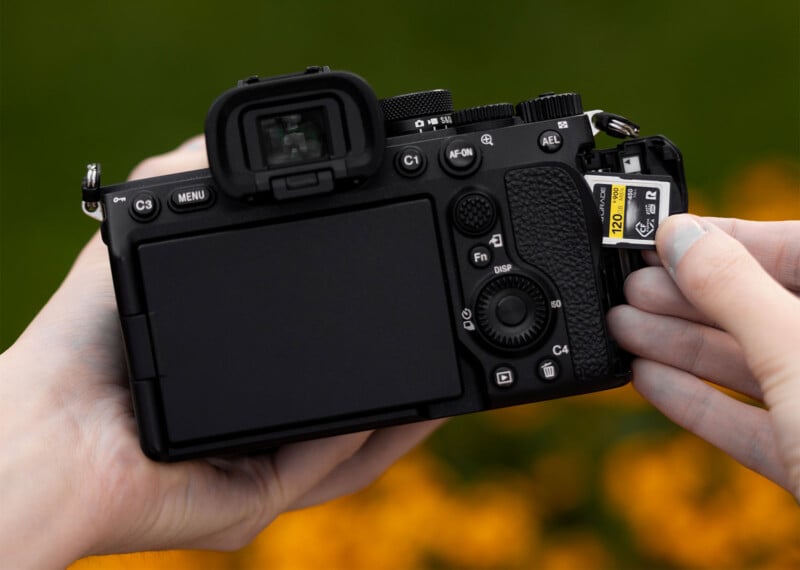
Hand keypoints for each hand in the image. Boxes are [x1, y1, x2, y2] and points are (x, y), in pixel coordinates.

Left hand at [0, 137, 442, 567]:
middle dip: (403, 391)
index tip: (399, 306)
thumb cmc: (90, 338)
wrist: (50, 424)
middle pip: (351, 416)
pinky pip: (323, 472)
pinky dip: (363, 441)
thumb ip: (189, 182)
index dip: (365, 342)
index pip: (321, 366)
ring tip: (447, 392)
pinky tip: (400, 413)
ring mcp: (260, 468)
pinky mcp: (253, 500)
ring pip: (355, 455)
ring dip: (404, 424)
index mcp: (243, 377)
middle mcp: (258, 427)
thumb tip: (232, 141)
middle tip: (446, 354)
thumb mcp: (148, 238)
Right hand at [608, 215, 799, 499]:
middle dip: (688, 296)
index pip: (793, 246)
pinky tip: (648, 381)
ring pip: (748, 363)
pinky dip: (695, 401)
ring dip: (678, 346)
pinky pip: (746, 418)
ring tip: (623, 328)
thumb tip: (683, 237)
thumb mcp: (798, 350)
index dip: (722, 239)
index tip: (663, 237)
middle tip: (630, 287)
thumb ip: (734, 288)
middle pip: (760, 305)